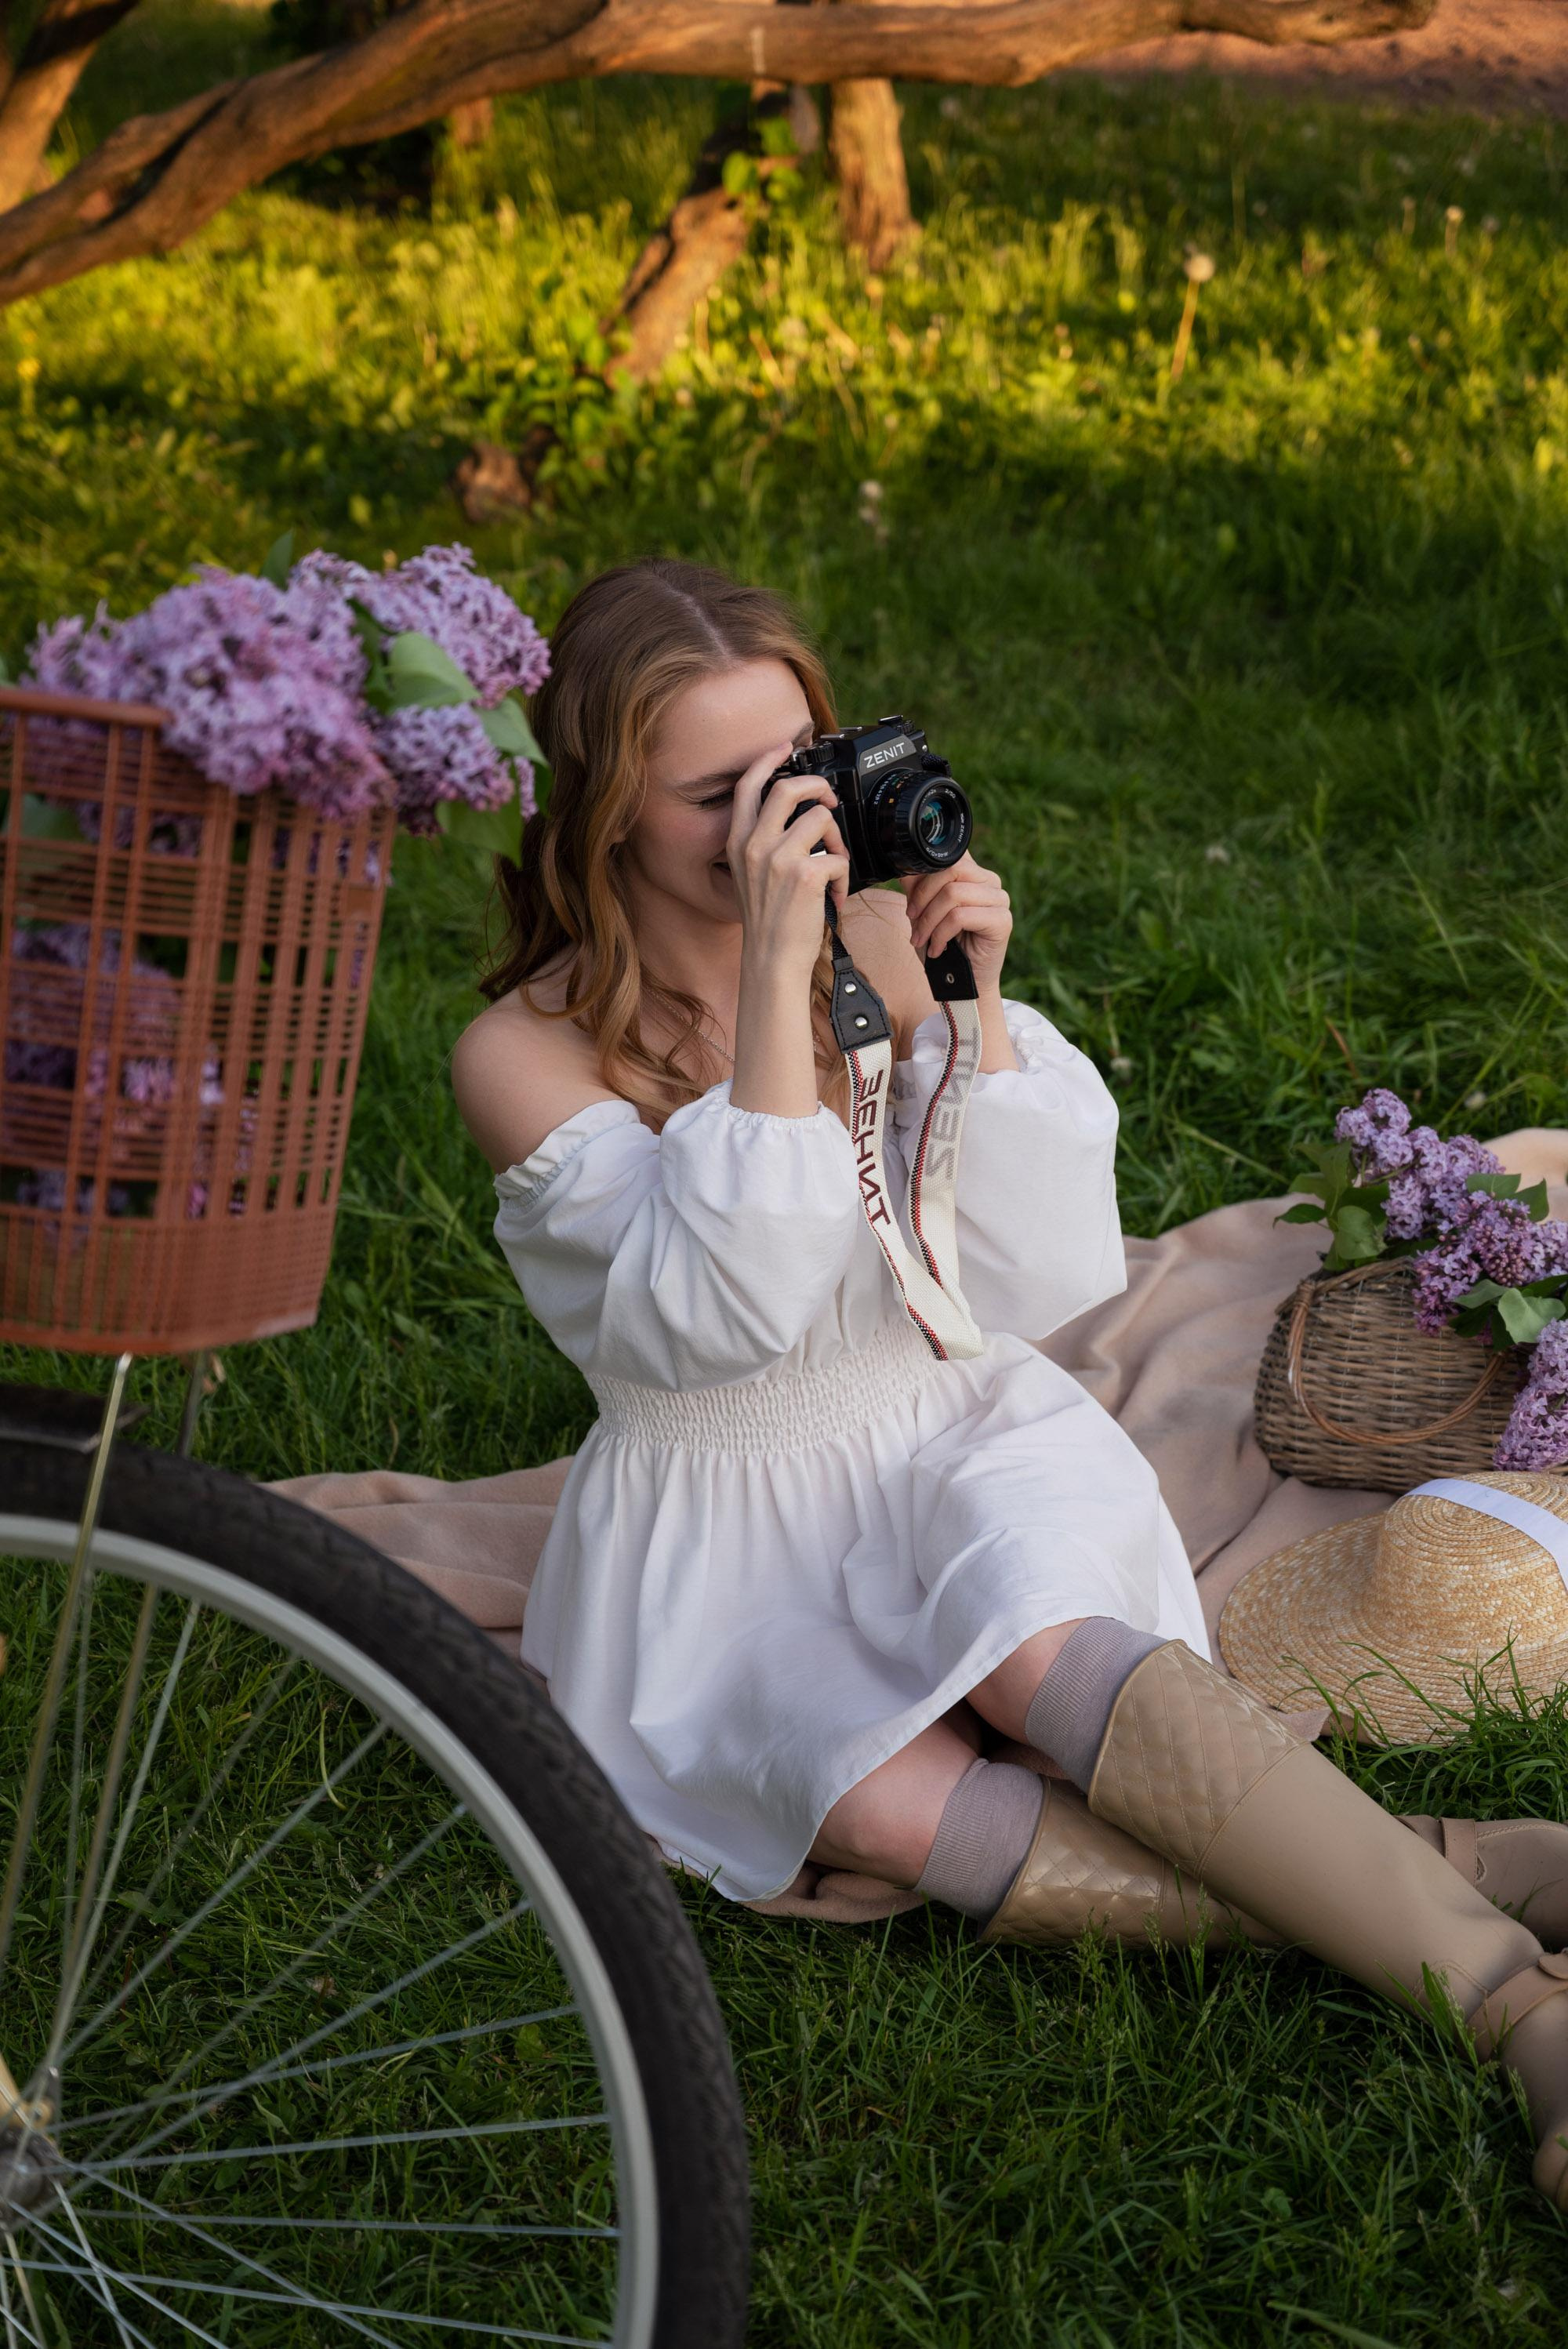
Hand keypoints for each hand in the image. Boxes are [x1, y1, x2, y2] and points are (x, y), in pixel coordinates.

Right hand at [727, 745, 849, 980]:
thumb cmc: (768, 922)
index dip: (768, 759)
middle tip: (829, 800)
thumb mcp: (751, 875)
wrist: (772, 959)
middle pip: (787, 787)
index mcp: (738, 842)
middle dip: (816, 785)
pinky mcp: (805, 874)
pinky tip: (835, 895)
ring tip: (835, 865)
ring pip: (821, 818)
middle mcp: (754, 845)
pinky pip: (838, 857)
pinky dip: (844, 876)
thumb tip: (800, 816)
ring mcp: (778, 858)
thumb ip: (765, 842)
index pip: (748, 786)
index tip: (786, 746)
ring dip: (838, 841)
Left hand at [901, 854, 1011, 995]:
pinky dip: (942, 934)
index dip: (922, 877)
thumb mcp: (923, 913)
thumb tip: (904, 866)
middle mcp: (990, 881)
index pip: (947, 856)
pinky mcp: (1002, 920)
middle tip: (912, 922)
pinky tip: (938, 949)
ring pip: (953, 893)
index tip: (910, 906)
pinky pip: (961, 916)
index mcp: (974, 873)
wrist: (960, 984)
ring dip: (929, 921)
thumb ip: (916, 888)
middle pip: (950, 870)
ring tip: (922, 940)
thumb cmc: (944, 947)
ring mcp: (999, 899)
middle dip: (923, 898)